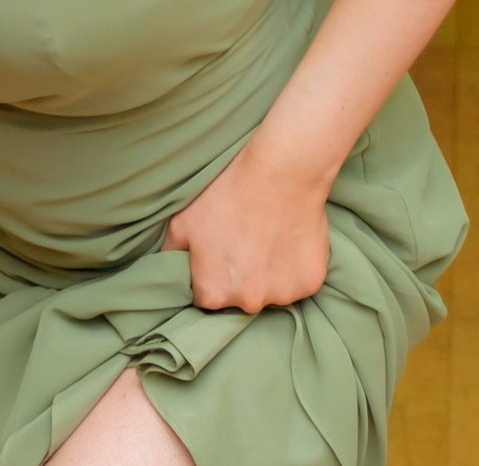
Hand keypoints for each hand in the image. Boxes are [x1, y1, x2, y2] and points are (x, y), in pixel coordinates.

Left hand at [160, 141, 331, 312]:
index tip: (215, 254)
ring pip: (269, 291)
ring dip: (266, 275)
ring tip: (265, 239)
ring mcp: (283, 295)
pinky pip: (297, 283)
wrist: (280, 176)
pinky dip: (292, 269)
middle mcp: (248, 302)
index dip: (207, 274)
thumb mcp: (181, 223)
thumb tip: (168, 269)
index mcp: (213, 292)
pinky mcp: (311, 284)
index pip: (205, 296)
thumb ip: (171, 255)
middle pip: (239, 297)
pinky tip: (286, 241)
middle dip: (237, 277)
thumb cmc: (226, 196)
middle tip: (241, 242)